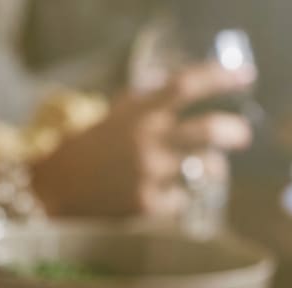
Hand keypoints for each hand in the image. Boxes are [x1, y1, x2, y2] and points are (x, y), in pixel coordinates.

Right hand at [32, 60, 254, 218]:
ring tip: (205, 170)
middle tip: (239, 136)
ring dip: (211, 168)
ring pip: (205, 168)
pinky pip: (182, 199)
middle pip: (210, 129)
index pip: (186, 85)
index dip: (220, 77)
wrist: (49, 190)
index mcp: (137, 113)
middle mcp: (145, 140)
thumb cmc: (83, 151)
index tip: (243, 77)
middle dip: (234, 132)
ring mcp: (147, 174)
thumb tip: (177, 89)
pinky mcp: (145, 205)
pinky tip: (166, 195)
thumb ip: (144, 102)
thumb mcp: (112, 116)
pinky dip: (180, 196)